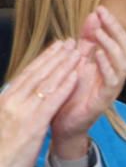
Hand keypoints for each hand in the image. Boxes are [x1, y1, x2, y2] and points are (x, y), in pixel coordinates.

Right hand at [0, 40, 81, 166]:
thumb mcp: (3, 124)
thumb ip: (12, 109)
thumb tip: (19, 98)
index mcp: (5, 100)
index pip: (26, 75)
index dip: (42, 60)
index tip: (54, 48)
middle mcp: (12, 101)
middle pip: (37, 73)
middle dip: (55, 56)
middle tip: (70, 42)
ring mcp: (22, 111)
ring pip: (46, 82)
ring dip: (63, 65)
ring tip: (77, 51)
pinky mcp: (33, 124)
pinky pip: (52, 100)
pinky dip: (65, 86)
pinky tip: (76, 76)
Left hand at [50, 8, 125, 157]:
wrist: (65, 122)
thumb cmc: (73, 91)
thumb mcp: (78, 59)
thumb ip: (87, 39)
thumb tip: (93, 16)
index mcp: (110, 64)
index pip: (119, 40)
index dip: (112, 24)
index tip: (100, 9)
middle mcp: (116, 74)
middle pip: (125, 48)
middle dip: (115, 30)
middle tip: (103, 15)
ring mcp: (113, 87)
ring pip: (122, 63)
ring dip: (111, 45)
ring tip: (100, 32)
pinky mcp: (106, 99)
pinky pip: (112, 80)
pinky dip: (106, 66)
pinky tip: (97, 55)